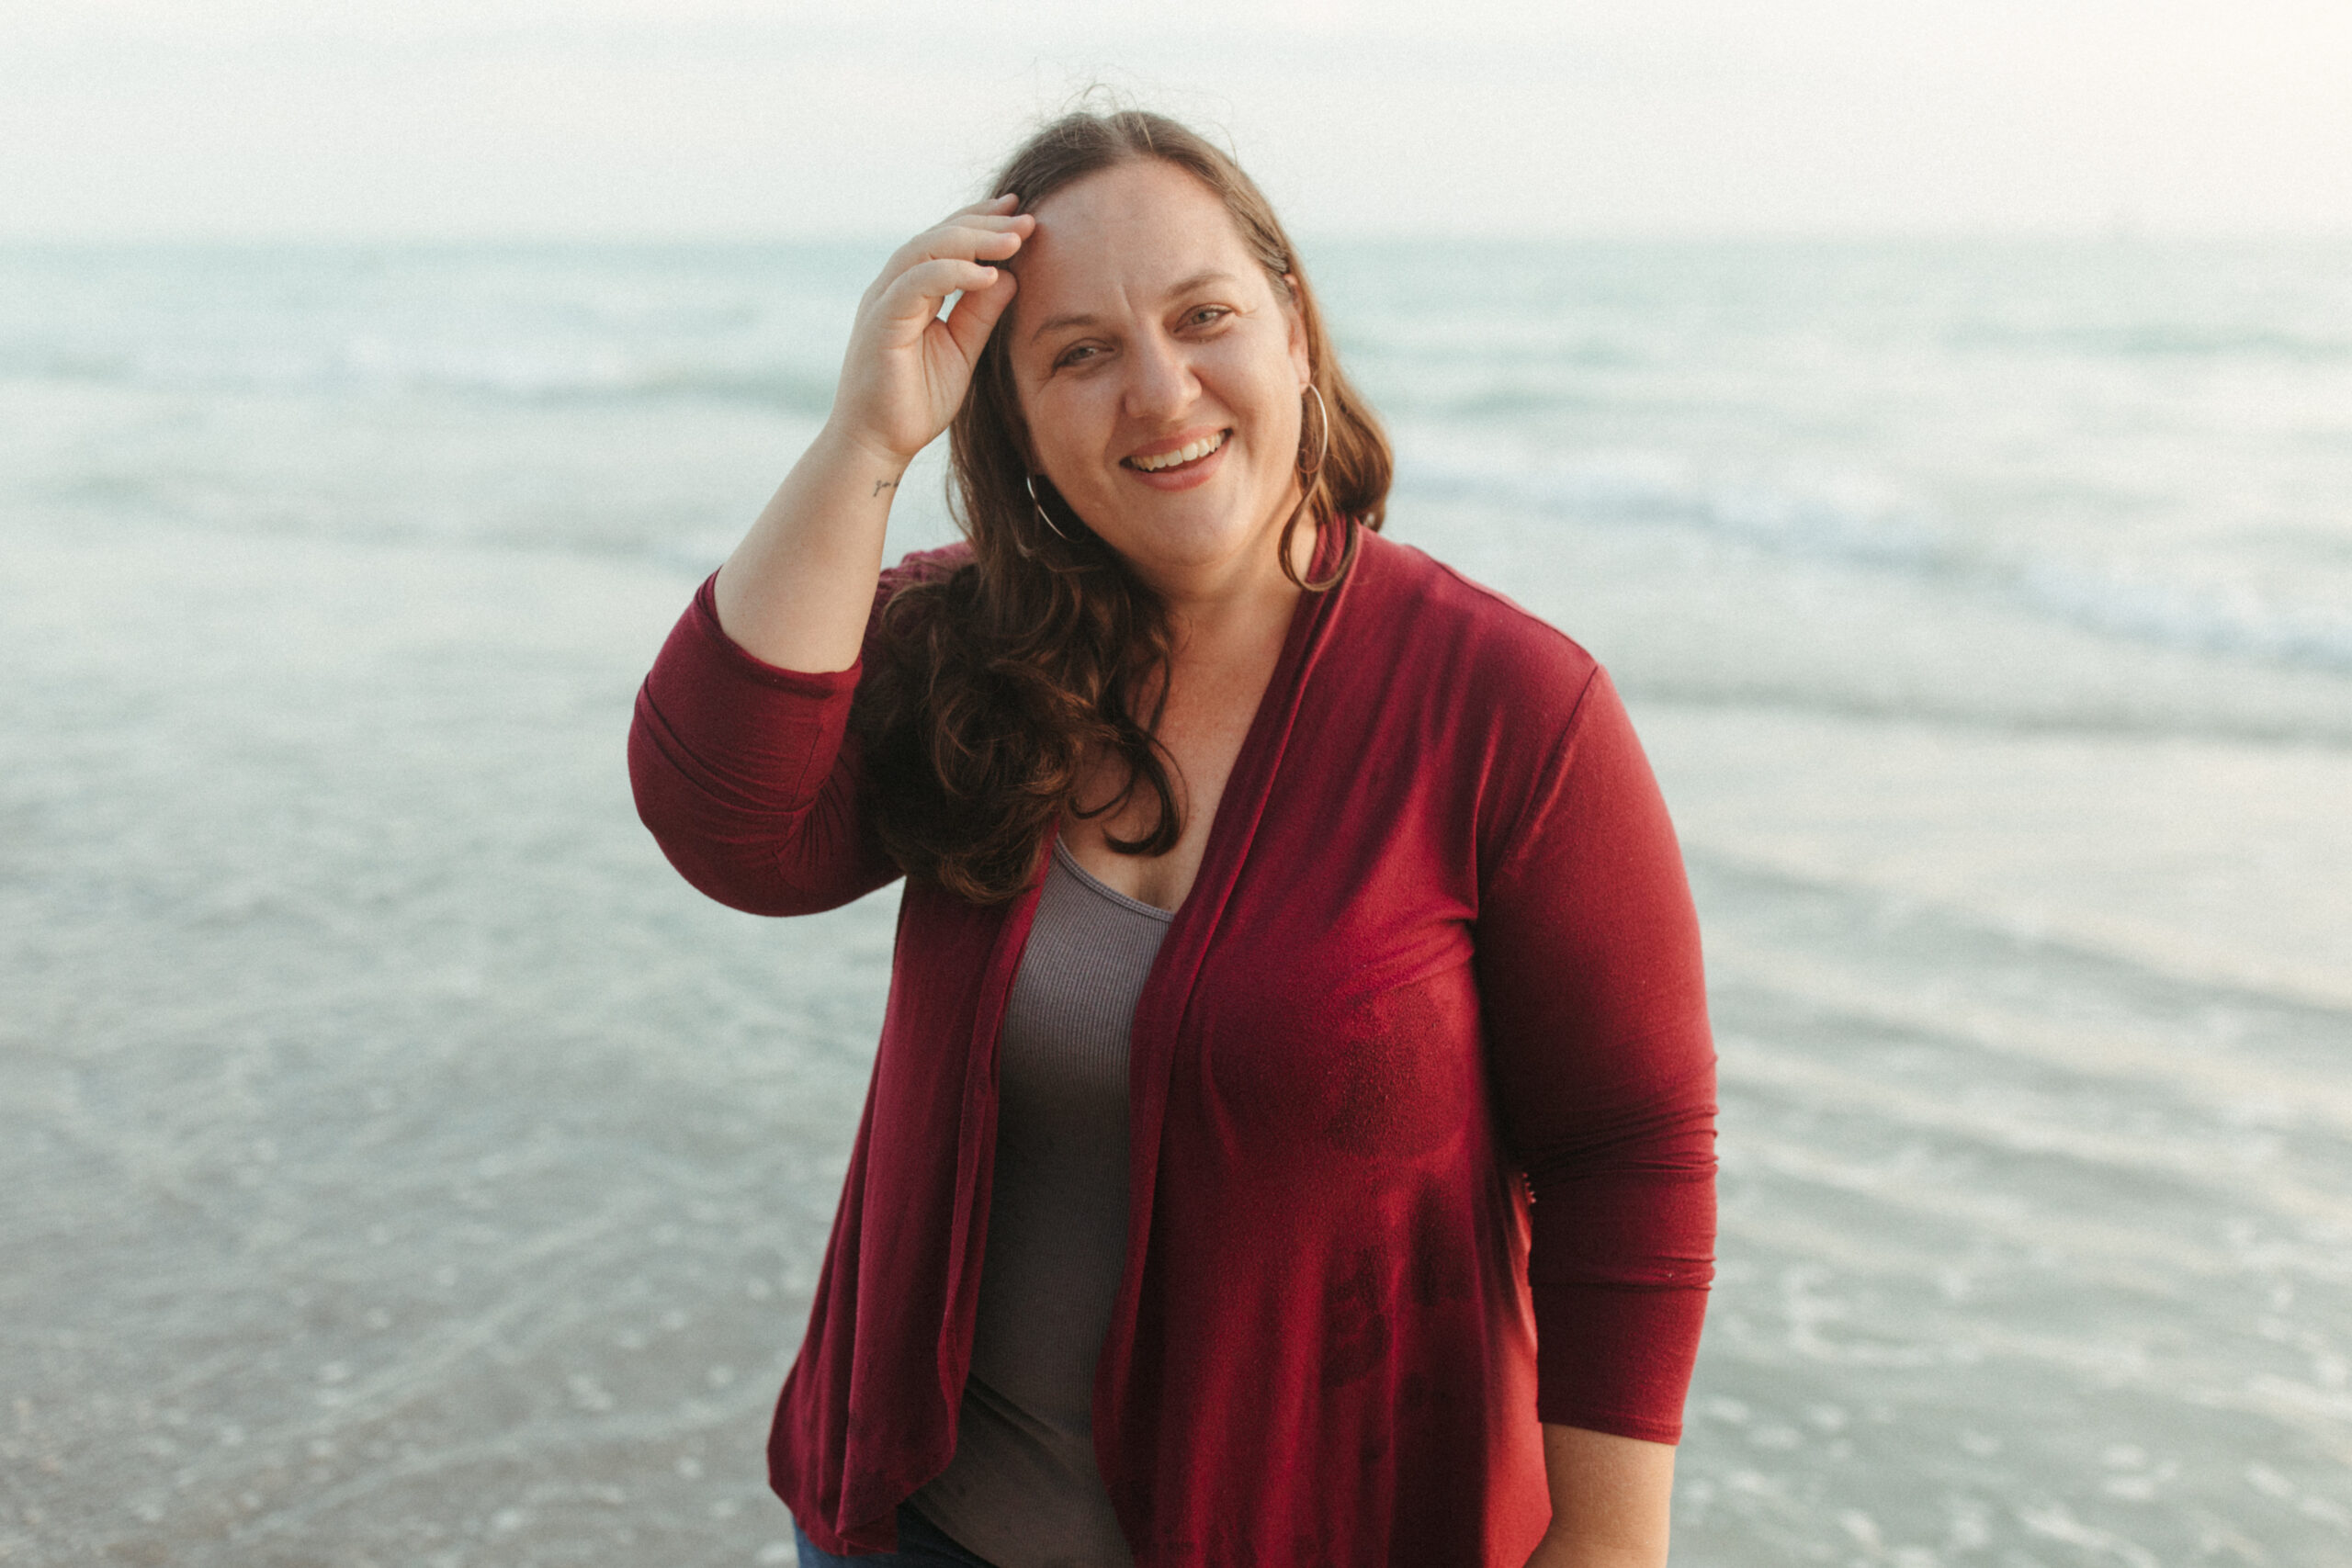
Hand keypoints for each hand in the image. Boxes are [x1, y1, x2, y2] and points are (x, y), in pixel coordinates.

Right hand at [828, 194, 1033, 467]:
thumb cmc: (915, 403)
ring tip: (1015, 240)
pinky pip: (916, 282)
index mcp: (911, 290)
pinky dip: (953, 273)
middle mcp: (893, 287)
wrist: (876, 445)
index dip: (982, 223)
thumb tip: (1009, 276)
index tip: (1022, 213)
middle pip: (938, 235)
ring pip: (926, 249)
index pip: (946, 241)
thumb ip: (981, 314)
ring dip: (974, 240)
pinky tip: (989, 275)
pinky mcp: (880, 322)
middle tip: (1028, 218)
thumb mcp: (961, 351)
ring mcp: (883, 301)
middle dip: (985, 224)